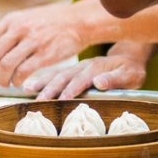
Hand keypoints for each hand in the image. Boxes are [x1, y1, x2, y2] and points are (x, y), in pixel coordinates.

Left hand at [0, 0, 109, 86]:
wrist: (79, 21)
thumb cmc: (51, 22)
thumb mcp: (26, 18)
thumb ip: (9, 31)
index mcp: (11, 20)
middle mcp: (19, 28)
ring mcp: (33, 41)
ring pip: (6, 65)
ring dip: (2, 79)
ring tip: (5, 83)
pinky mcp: (45, 54)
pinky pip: (23, 72)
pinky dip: (17, 81)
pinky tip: (18, 83)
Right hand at [23, 42, 156, 99]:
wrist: (128, 56)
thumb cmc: (130, 70)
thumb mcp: (131, 75)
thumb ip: (115, 79)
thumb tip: (100, 82)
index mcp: (96, 67)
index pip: (82, 79)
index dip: (73, 89)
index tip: (63, 98)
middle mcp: (83, 66)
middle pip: (64, 77)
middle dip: (51, 89)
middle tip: (40, 100)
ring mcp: (75, 68)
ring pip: (55, 74)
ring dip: (41, 83)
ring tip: (26, 90)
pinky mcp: (71, 71)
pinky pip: (53, 75)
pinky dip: (40, 80)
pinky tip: (27, 87)